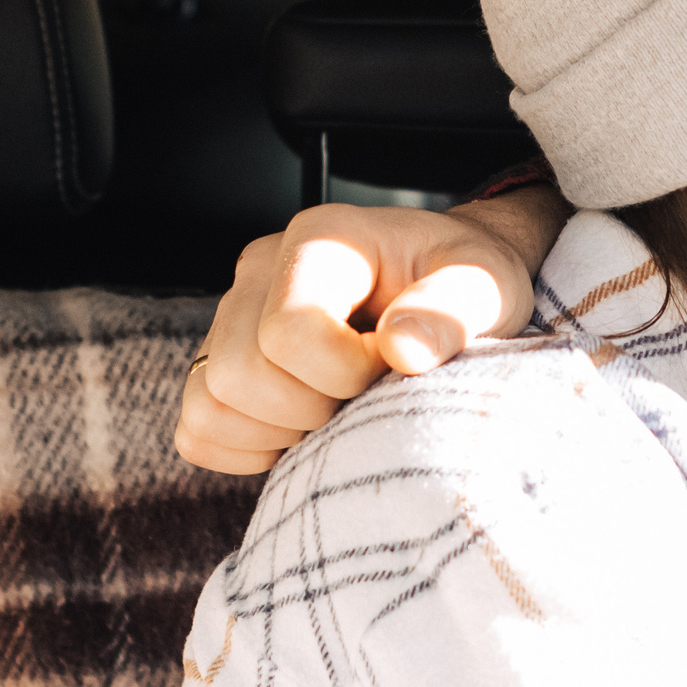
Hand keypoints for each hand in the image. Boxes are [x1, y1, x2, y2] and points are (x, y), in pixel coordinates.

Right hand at [173, 187, 571, 473]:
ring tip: (339, 407)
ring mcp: (230, 316)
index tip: (393, 366)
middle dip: (311, 407)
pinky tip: (307, 426)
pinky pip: (199, 430)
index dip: (344, 374)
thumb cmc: (468, 283)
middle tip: (367, 393)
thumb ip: (455, 308)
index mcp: (320, 239)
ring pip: (210, 405)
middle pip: (238, 374)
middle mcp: (259, 270)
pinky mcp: (218, 361)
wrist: (450, 287)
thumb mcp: (487, 285)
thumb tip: (401, 347)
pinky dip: (250, 447)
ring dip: (280, 430)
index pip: (288, 332)